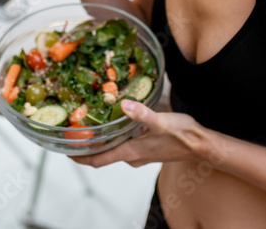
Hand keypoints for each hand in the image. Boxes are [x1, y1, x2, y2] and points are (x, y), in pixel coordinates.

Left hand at [69, 100, 203, 167]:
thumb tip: (124, 104)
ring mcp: (139, 153)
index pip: (98, 160)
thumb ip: (142, 114)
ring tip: (89, 124)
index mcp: (131, 152)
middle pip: (102, 155)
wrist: (201, 144)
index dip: (79, 157)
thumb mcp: (162, 122)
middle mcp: (132, 155)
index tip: (64, 151)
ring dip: (101, 141)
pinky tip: (116, 121)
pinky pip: (124, 144)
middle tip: (73, 132)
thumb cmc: (183, 136)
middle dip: (86, 147)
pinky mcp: (146, 147)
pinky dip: (115, 136)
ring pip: (113, 149)